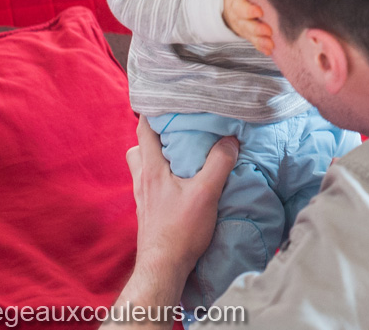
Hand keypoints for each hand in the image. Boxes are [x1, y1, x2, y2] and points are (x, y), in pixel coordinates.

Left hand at [126, 116, 239, 289]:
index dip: (153, 112)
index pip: (143, 130)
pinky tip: (179, 185)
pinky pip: (149, 185)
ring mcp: (142, 198)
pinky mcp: (147, 213)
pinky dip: (161, 178)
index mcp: (152, 170)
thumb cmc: (181, 230)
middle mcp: (142, 181)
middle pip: (138, 148)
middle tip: (175, 131)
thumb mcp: (206, 193)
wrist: (163, 268)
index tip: (168, 101)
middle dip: (152, 137)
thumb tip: (230, 140)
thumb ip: (219, 163)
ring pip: (141, 168)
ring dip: (155, 158)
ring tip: (179, 157)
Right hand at [223, 0, 273, 54]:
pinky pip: (255, 41)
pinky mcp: (249, 34)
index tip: (259, 11)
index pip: (241, 8)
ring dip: (261, 41)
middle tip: (268, 31)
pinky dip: (261, 47)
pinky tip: (269, 50)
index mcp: (235, 3)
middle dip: (257, 29)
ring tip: (270, 44)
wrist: (226, 5)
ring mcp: (244, 28)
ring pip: (251, 36)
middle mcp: (239, 18)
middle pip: (247, 25)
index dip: (249, 11)